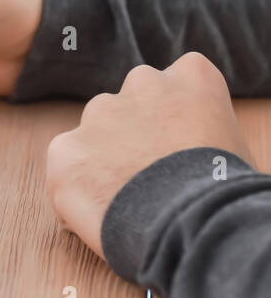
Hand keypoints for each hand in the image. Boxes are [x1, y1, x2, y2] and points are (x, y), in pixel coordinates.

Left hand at [46, 52, 250, 257]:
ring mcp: (98, 113)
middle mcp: (141, 83)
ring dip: (103, 158)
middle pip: (129, 103)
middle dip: (134, 134)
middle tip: (148, 174)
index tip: (179, 144)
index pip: (177, 81)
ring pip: (94, 132)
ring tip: (128, 198)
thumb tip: (183, 148)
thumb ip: (199, 130)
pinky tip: (102, 212)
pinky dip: (79, 187)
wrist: (191, 221)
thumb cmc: (224, 191)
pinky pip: (67, 166)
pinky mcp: (64, 148)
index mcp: (191, 76)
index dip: (175, 118)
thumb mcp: (232, 146)